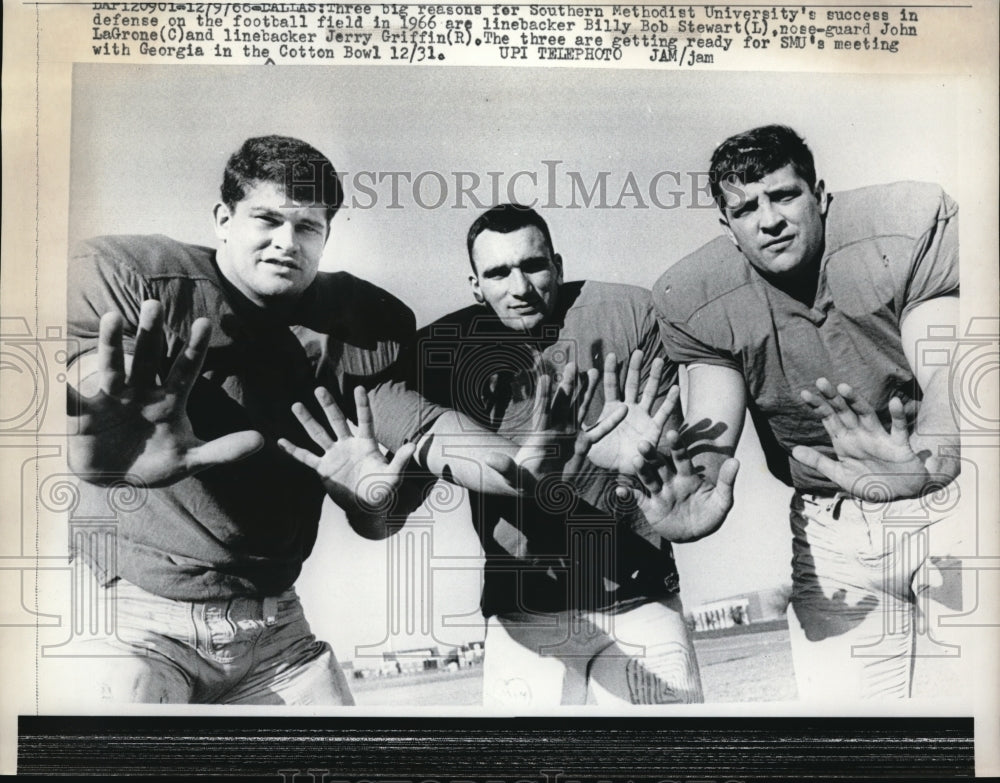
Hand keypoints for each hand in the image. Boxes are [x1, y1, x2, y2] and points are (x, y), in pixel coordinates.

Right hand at [67, 301, 263, 486]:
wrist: (113, 479)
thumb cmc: (155, 463)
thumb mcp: (190, 461)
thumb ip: (224, 451)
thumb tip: (262, 441)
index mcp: (168, 401)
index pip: (186, 370)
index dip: (195, 349)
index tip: (204, 323)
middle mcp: (141, 392)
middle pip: (148, 359)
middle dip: (152, 334)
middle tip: (155, 303)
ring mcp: (112, 400)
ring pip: (113, 368)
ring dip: (112, 344)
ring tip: (114, 317)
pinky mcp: (83, 414)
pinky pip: (72, 398)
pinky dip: (63, 386)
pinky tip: (55, 365)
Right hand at [278, 385, 416, 514]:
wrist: (368, 507)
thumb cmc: (383, 490)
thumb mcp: (393, 477)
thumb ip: (400, 461)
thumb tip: (413, 446)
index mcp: (366, 444)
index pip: (364, 421)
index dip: (361, 405)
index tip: (358, 388)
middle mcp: (348, 445)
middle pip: (337, 421)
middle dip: (329, 406)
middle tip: (319, 389)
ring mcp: (334, 456)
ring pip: (319, 434)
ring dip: (308, 421)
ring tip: (296, 405)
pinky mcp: (324, 469)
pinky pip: (307, 458)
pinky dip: (294, 451)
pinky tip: (281, 442)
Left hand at [483, 362, 624, 491]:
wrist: (538, 488)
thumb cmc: (523, 482)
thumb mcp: (512, 477)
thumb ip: (503, 467)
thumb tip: (489, 459)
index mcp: (539, 436)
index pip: (542, 412)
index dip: (543, 396)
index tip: (545, 377)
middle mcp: (556, 430)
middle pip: (563, 403)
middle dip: (568, 384)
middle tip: (573, 364)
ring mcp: (571, 434)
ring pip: (580, 408)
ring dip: (587, 391)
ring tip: (595, 371)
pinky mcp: (583, 444)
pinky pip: (599, 431)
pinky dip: (610, 421)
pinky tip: (622, 409)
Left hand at [585, 350, 678, 474]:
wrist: (619, 471)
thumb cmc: (602, 454)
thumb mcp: (586, 437)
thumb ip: (576, 423)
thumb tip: (559, 411)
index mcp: (612, 408)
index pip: (612, 385)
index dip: (612, 371)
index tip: (611, 355)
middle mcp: (629, 409)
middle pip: (633, 383)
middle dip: (636, 367)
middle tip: (639, 351)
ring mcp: (643, 417)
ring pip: (650, 392)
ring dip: (654, 377)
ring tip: (659, 360)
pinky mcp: (653, 429)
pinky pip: (663, 413)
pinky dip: (670, 401)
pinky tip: (676, 388)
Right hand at [616, 433, 739, 541]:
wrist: (696, 533)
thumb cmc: (710, 514)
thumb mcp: (722, 500)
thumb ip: (727, 481)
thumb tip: (736, 461)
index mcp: (687, 476)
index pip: (681, 458)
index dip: (677, 446)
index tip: (673, 433)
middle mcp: (670, 481)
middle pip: (660, 465)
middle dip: (652, 455)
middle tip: (643, 443)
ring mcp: (659, 493)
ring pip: (648, 479)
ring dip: (641, 470)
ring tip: (634, 461)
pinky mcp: (650, 507)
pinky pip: (637, 499)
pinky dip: (628, 494)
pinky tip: (620, 490)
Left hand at [791, 378, 943, 499]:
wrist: (900, 497)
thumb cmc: (870, 483)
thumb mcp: (841, 475)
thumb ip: (819, 462)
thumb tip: (794, 451)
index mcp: (846, 442)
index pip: (829, 419)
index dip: (818, 406)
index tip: (804, 393)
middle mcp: (861, 436)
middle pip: (845, 413)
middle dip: (833, 398)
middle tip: (820, 381)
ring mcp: (880, 439)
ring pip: (867, 415)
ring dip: (856, 402)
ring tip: (844, 388)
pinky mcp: (899, 447)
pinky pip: (899, 429)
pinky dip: (897, 416)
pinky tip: (894, 402)